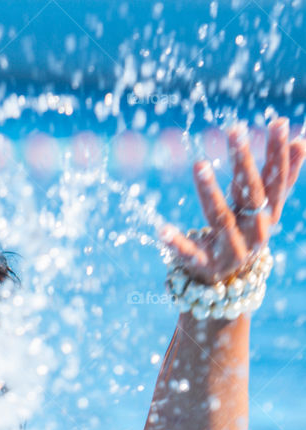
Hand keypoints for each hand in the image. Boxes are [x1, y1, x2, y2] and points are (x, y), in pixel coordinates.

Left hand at [159, 118, 305, 285]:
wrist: (229, 285)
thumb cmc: (245, 234)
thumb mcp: (263, 208)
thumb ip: (282, 176)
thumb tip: (302, 139)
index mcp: (268, 215)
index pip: (276, 180)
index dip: (278, 152)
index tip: (278, 121)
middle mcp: (254, 233)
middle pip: (250, 194)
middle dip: (244, 162)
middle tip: (234, 129)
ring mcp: (230, 250)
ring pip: (220, 218)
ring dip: (210, 191)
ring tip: (199, 164)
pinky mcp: (204, 265)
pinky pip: (189, 252)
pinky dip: (176, 243)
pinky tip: (161, 229)